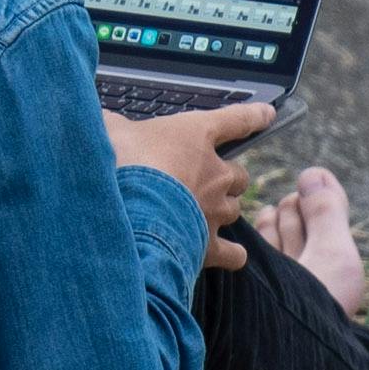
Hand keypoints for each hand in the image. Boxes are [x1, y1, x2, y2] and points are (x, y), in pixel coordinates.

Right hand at [106, 94, 274, 238]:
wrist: (124, 211)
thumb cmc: (120, 163)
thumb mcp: (110, 132)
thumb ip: (112, 125)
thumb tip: (101, 120)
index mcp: (196, 136)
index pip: (237, 119)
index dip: (254, 116)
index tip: (267, 115)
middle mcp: (215, 173)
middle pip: (239, 174)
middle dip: (226, 179)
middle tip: (201, 183)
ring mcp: (215, 210)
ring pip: (235, 210)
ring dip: (221, 212)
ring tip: (197, 217)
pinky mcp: (208, 244)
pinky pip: (234, 253)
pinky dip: (230, 254)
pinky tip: (220, 254)